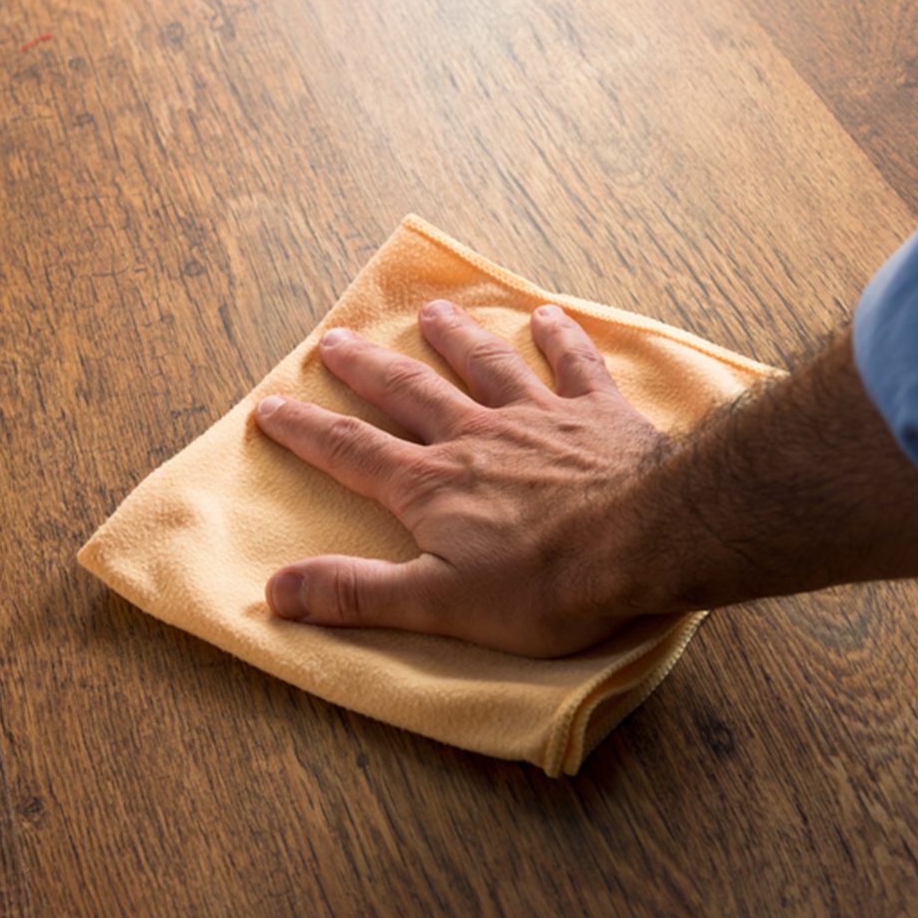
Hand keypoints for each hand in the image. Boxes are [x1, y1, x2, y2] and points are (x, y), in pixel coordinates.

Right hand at [254, 300, 667, 656]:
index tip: (271, 405)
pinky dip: (560, 339)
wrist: (646, 541)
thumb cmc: (544, 584)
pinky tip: (547, 315)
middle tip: (334, 340)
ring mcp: (538, 417)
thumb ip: (357, 593)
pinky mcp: (597, 413)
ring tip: (433, 312)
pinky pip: (574, 365)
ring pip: (485, 364)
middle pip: (409, 391)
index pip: (351, 450)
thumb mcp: (438, 605)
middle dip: (366, 368)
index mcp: (432, 484)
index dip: (306, 429)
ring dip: (456, 336)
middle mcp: (476, 436)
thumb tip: (275, 590)